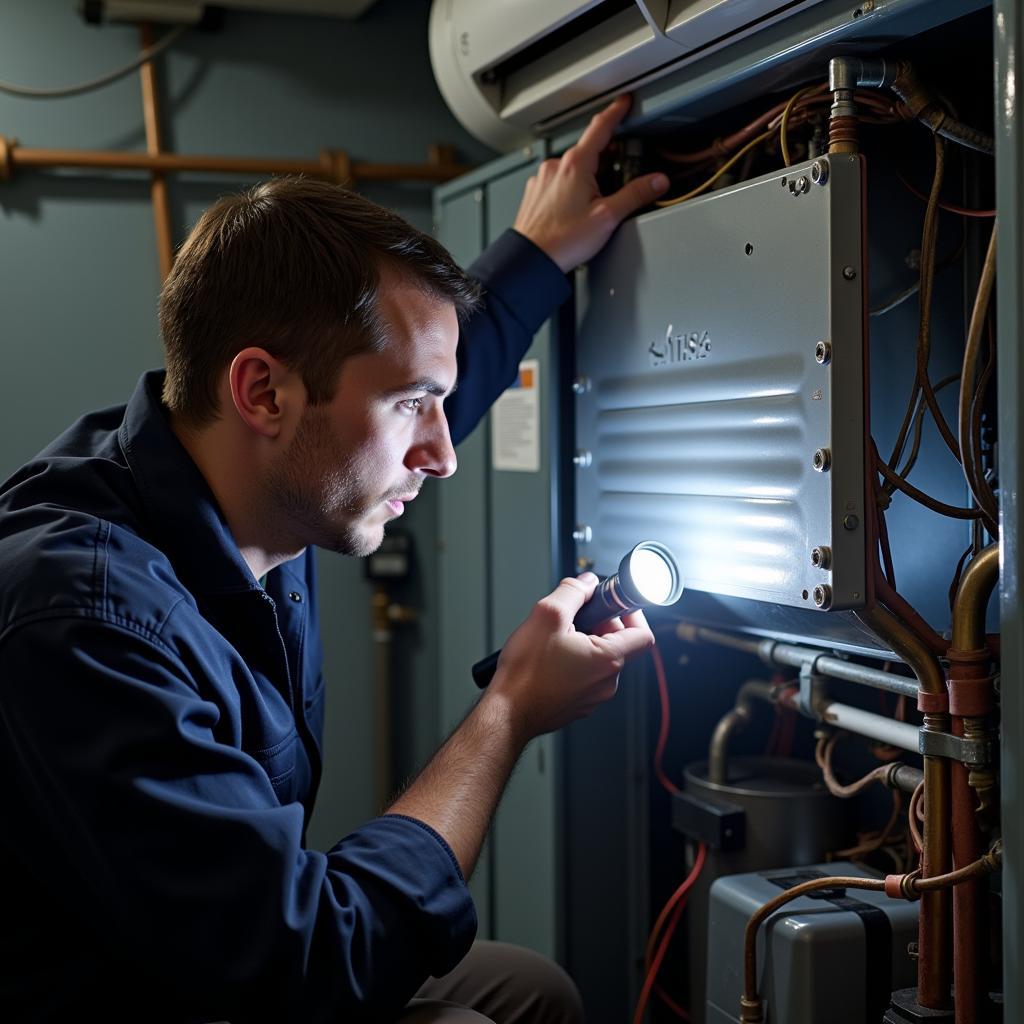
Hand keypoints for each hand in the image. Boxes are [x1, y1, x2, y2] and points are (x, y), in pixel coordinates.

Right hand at [485, 572, 654, 740]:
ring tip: (557, 638)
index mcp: (608, 660)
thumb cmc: (526, 674)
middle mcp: (606, 682)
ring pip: (600, 659)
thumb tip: (587, 582)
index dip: (632, 612)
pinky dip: (575, 661)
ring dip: (585, 642)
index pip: (643, 633)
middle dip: (600, 623)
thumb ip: (572, 592)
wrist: (507, 712)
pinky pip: (585, 675)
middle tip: (576, 615)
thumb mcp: (547, 615)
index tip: (614, 603)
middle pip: (619, 643)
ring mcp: (592, 696)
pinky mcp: (577, 703)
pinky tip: (550, 657)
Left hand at [512, 95, 669, 272]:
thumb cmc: (563, 241)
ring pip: (572, 168)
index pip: (600, 127)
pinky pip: (558, 182)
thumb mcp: (607, 217)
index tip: (624, 102)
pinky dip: (571, 189)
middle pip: (589, 150)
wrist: (531, 259)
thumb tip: (656, 182)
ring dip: (588, 178)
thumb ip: (635, 195)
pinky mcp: (535, 193)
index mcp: (575, 164)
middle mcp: (555, 166)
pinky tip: (575, 211)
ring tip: (595, 205)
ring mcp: (542, 179)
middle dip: (606, 160)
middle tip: (619, 177)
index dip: (616, 111)